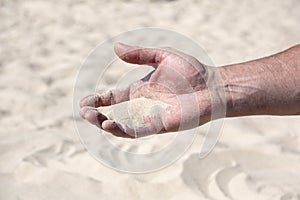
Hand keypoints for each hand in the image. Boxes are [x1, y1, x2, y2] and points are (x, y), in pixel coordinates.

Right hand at [80, 43, 214, 137]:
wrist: (213, 85)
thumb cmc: (191, 71)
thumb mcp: (162, 56)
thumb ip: (140, 54)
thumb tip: (116, 47)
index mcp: (141, 90)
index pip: (114, 97)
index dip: (99, 99)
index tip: (85, 100)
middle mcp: (143, 106)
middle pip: (114, 113)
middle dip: (97, 114)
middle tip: (85, 111)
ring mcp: (151, 117)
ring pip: (123, 126)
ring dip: (106, 124)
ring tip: (94, 118)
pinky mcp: (160, 126)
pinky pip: (138, 131)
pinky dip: (122, 129)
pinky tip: (110, 123)